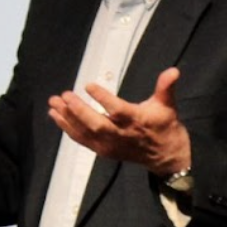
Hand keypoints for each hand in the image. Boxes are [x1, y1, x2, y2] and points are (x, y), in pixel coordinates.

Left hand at [47, 66, 190, 176]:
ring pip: (85, 133)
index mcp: (136, 121)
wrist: (165, 156)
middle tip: (64, 95)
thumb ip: (166, 87)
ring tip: (53, 103)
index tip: (88, 85)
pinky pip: (82, 140)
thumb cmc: (164, 125)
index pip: (118, 110)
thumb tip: (174, 70)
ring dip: (67, 118)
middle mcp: (121, 135)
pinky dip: (68, 129)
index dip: (103, 99)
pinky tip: (56, 116)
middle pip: (96, 124)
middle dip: (78, 110)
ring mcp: (110, 145)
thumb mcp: (168, 105)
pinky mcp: (103, 151)